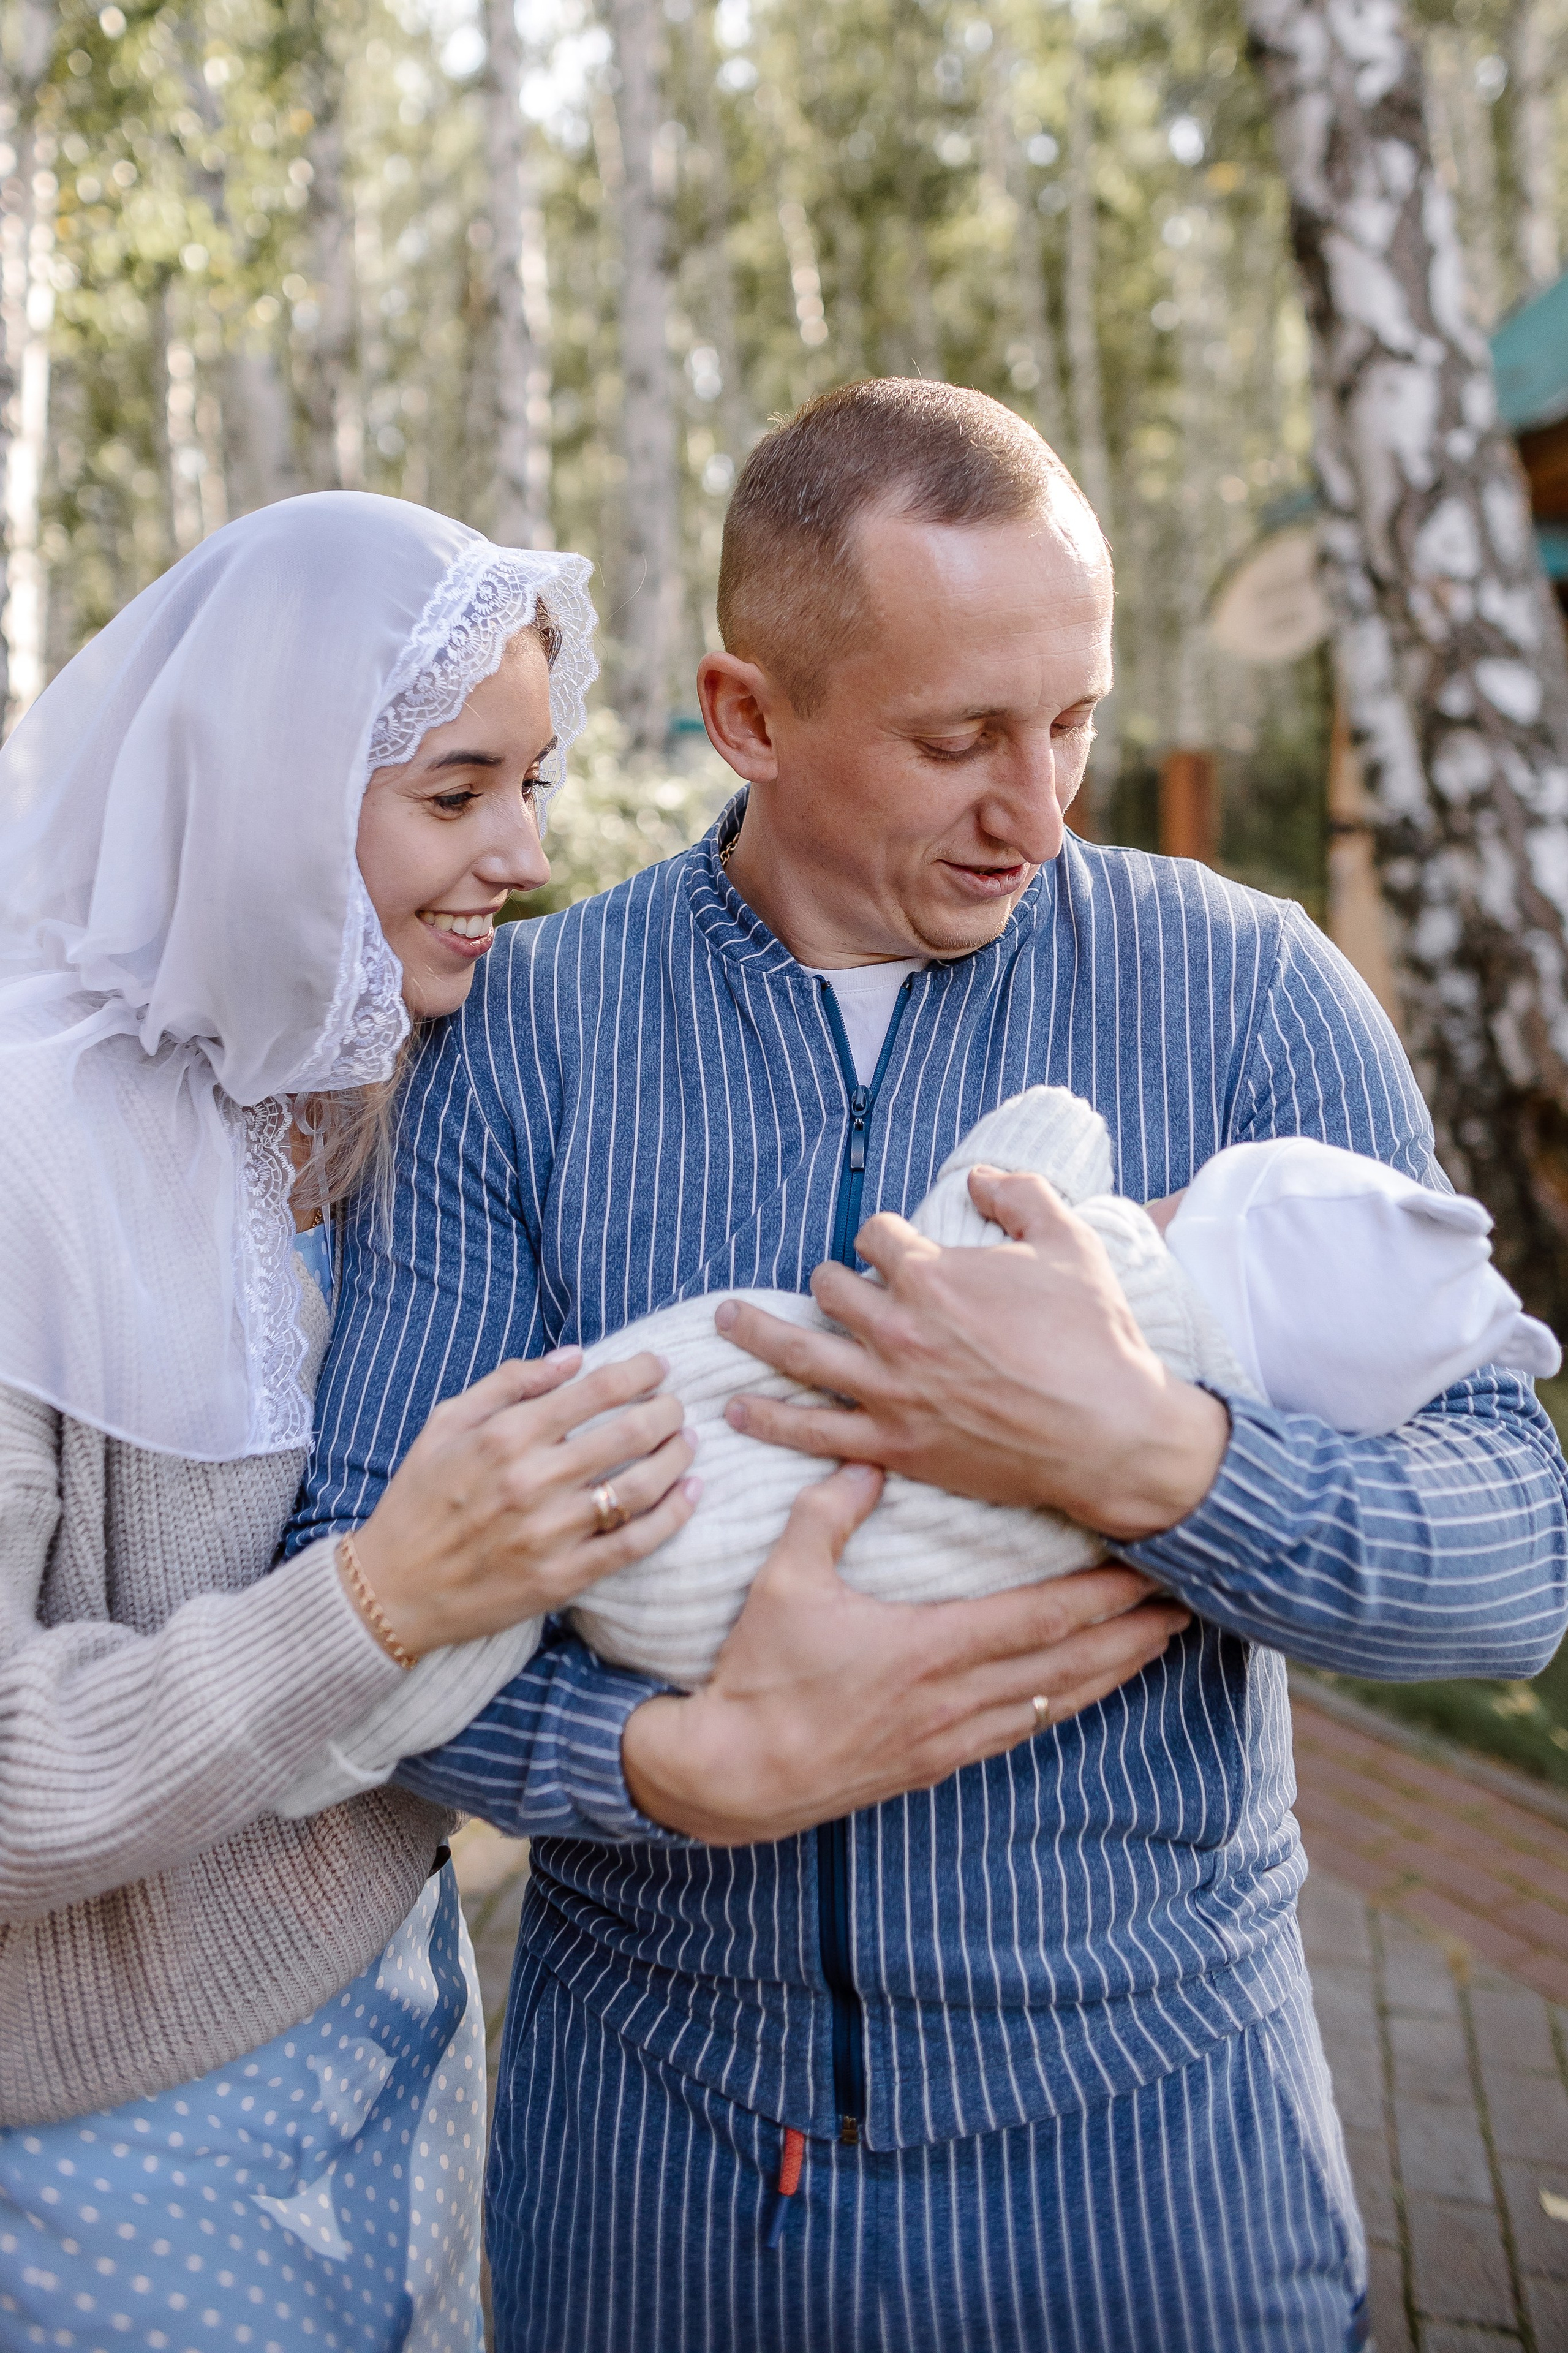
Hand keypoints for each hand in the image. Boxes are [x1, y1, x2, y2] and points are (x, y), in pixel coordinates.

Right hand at [350, 1350, 697, 1658]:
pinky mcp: (563, 1578)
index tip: (658, 1367)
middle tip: (676, 1405)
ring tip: (687, 1441)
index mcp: (504, 1436)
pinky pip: (635, 1544)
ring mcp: (551, 1532)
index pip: (594, 1390)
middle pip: (629, 1432)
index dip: (639, 1372)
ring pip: (641, 1486)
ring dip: (677, 1457)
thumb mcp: (445, 1423)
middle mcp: (532, 1481)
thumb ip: (509, 1383)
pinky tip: (693, 1492)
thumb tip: (574, 1356)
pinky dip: (674, 1515)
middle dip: (666, 1410)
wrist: (392, 1589)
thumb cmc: (418, 1499)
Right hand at [621, 1464, 1192, 1843]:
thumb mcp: (785, 1581)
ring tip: (1156, 1646)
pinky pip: (1019, 1731)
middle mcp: (953, 1698)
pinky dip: (1063, 1706)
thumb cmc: (759, 1674)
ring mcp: (949, 1737)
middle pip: (1067, 1663)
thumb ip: (826, 1514)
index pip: (1038, 1619)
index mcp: (928, 1649)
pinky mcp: (935, 1763)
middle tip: (1187, 1608)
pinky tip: (1082, 1693)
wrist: (735, 1773)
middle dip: (1132, 1634)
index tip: (1149, 1575)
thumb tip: (863, 1459)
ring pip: (1053, 1702)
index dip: (1102, 1598)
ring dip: (1111, 1672)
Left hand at [715, 1167, 1227, 1541]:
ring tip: (723, 1321)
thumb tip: (980, 1175)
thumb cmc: (1096, 1338)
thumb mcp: (1070, 1243)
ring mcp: (889, 1390)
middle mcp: (899, 1328)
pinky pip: (812, 1431)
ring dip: (755, 1331)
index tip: (893, 1249)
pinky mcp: (893, 1445)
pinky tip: (737, 1407)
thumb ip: (1022, 1194)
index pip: (876, 1237)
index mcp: (933, 1275)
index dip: (884, 1238)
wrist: (1111, 1433)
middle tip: (836, 1288)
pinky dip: (769, 1418)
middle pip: (831, 1287)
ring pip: (798, 1352)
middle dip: (833, 1280)